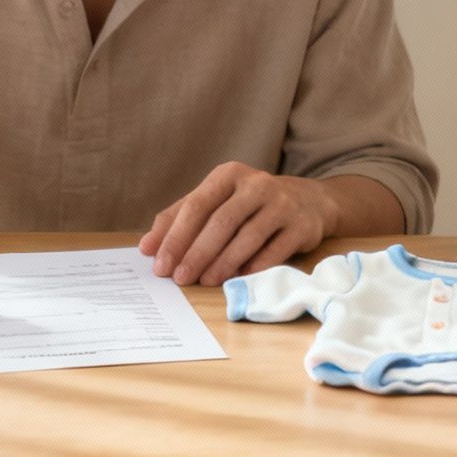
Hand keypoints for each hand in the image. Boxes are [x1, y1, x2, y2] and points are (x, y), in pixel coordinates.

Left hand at [139, 162, 338, 285]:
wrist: (310, 201)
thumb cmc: (251, 204)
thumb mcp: (217, 201)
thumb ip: (180, 218)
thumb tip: (147, 247)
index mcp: (229, 175)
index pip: (196, 205)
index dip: (176, 236)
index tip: (160, 264)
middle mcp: (257, 184)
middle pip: (221, 222)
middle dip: (197, 253)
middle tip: (180, 278)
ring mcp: (282, 204)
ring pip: (248, 236)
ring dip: (223, 263)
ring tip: (205, 281)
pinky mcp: (302, 226)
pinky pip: (275, 250)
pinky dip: (254, 267)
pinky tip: (237, 279)